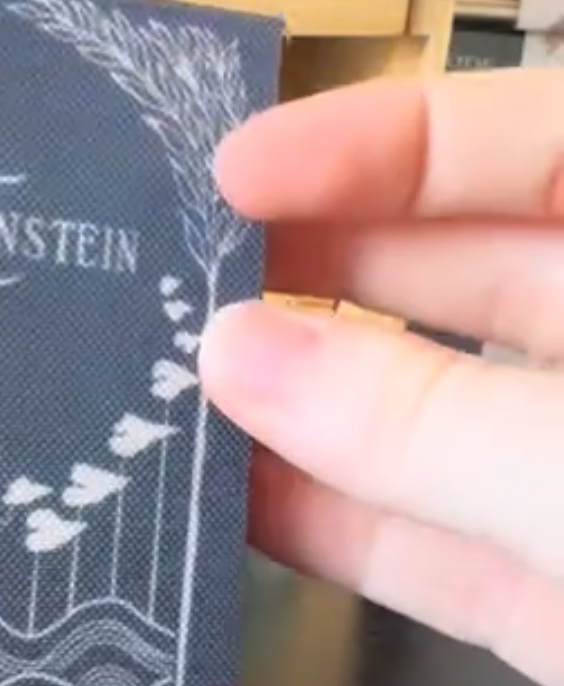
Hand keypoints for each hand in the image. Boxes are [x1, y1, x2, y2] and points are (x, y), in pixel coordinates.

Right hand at [199, 67, 563, 685]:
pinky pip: (438, 544)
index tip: (231, 172)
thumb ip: (427, 419)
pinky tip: (225, 505)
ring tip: (159, 386)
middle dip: (312, 274)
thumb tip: (234, 353)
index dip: (380, 141)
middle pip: (460, 275)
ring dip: (299, 411)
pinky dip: (337, 528)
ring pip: (432, 421)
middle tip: (165, 277)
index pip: (531, 142)